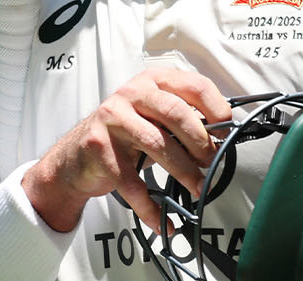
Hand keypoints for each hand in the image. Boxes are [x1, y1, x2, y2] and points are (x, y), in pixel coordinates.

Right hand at [22, 69, 231, 232]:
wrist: (75, 157)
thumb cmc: (124, 135)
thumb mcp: (154, 117)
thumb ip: (183, 119)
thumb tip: (222, 138)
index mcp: (153, 81)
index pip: (194, 86)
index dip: (217, 110)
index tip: (227, 133)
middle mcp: (132, 93)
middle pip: (176, 113)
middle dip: (200, 142)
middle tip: (211, 163)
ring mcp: (113, 119)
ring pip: (157, 144)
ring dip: (183, 172)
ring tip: (197, 188)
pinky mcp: (100, 148)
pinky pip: (132, 182)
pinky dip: (150, 206)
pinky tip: (163, 221)